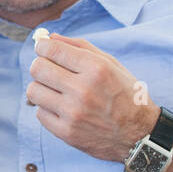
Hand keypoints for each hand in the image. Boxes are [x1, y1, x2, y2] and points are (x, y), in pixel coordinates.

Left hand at [26, 33, 158, 161]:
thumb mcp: (111, 64)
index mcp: (96, 68)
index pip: (52, 49)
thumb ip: (80, 47)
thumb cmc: (125, 94)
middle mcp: (83, 90)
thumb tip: (49, 38)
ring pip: (33, 91)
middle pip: (37, 69)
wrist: (139, 134)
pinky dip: (47, 109)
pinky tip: (62, 108)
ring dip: (41, 88)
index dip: (42, 46)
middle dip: (40, 65)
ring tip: (55, 91)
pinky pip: (40, 113)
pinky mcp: (66, 132)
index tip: (43, 48)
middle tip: (49, 70)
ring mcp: (73, 113)